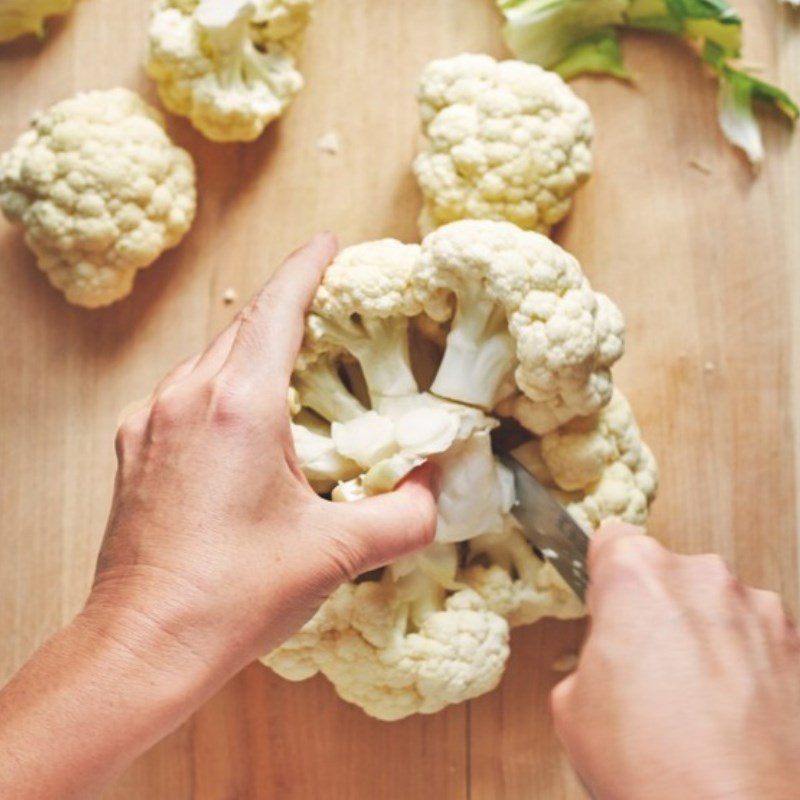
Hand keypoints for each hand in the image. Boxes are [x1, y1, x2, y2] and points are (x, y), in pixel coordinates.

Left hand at [0, 234, 437, 799]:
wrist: (144, 643)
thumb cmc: (231, 597)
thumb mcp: (335, 555)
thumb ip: (405, 516)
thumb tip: (437, 491)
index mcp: (238, 407)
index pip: (277, 309)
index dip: (307, 267)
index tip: (329, 243)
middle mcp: (187, 398)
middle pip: (245, 328)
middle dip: (287, 310)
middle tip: (328, 311)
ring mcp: (151, 420)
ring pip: (212, 360)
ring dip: (253, 353)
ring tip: (294, 370)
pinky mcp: (133, 446)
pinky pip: (185, 393)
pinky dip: (221, 388)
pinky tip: (244, 424)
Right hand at [551, 523, 799, 799]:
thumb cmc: (655, 764)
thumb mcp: (571, 707)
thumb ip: (590, 656)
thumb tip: (608, 664)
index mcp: (635, 576)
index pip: (611, 539)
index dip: (604, 574)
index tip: (605, 599)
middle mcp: (700, 576)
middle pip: (666, 574)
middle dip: (655, 611)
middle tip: (644, 668)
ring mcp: (756, 608)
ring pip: (714, 605)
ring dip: (703, 636)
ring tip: (694, 701)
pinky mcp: (797, 644)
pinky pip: (757, 638)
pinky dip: (745, 662)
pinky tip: (732, 713)